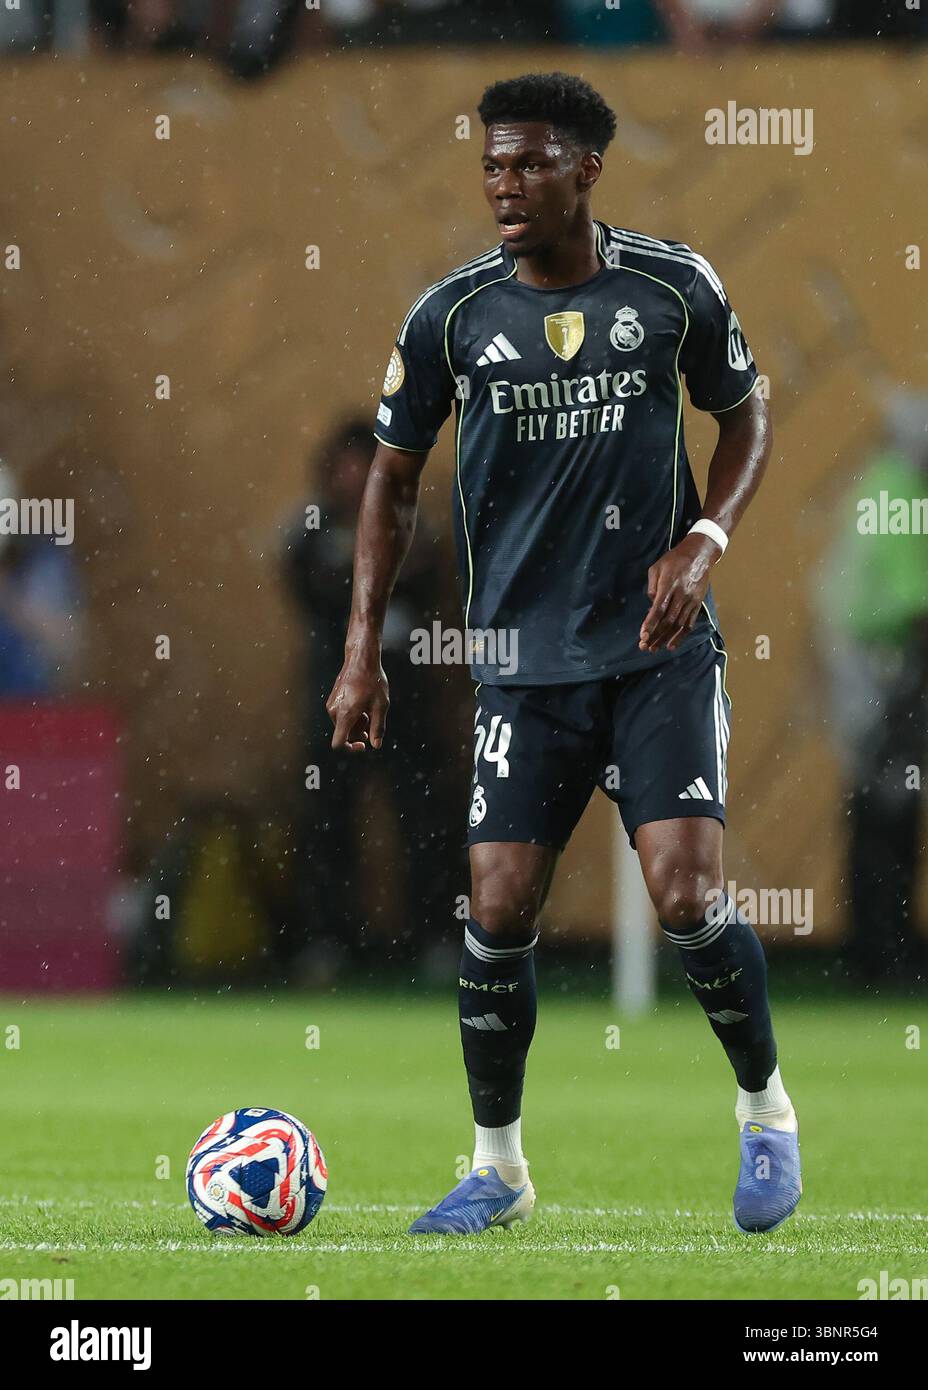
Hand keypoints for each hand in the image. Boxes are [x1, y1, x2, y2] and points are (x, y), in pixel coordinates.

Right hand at [326, 640, 389, 751]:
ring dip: (356, 723)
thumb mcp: (381, 706)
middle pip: (344, 734)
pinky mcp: (333, 699)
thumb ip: (377, 728)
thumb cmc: (372, 681)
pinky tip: (362, 704)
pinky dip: (352, 715)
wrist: (361, 660)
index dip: (350, 749)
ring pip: (343, 724)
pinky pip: (341, 715)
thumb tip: (375, 745)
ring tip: (368, 710)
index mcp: (345, 715)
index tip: (363, 744)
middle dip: (358, 733)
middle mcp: (334, 711)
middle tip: (372, 723)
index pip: (338, 743)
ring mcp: (332, 705)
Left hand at [639, 532, 719, 653]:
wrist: (699, 555)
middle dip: (655, 636)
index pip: (658, 609)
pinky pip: (689, 623)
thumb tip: (651, 605)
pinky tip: (672, 645)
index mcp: (668, 585)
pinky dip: (681, 636)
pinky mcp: (697, 604)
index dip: (650, 624)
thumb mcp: (656, 568)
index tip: (643, 636)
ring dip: (666, 639)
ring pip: (678, 624)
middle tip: (644, 647)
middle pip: (667, 620)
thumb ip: (652, 587)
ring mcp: (691, 601)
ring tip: (655, 649)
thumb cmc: (674, 560)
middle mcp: (681, 595)